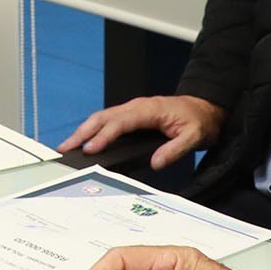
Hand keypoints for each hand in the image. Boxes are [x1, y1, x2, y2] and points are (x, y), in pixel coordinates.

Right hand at [58, 94, 223, 167]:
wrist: (205, 109)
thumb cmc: (199, 120)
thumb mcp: (194, 137)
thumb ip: (175, 150)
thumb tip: (156, 163)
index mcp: (149, 109)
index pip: (120, 122)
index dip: (104, 136)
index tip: (90, 149)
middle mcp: (137, 107)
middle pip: (103, 117)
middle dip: (82, 132)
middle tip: (66, 147)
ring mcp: (133, 110)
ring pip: (102, 117)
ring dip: (84, 130)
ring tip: (68, 145)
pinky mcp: (132, 116)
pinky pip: (108, 121)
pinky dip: (93, 129)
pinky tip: (85, 141)